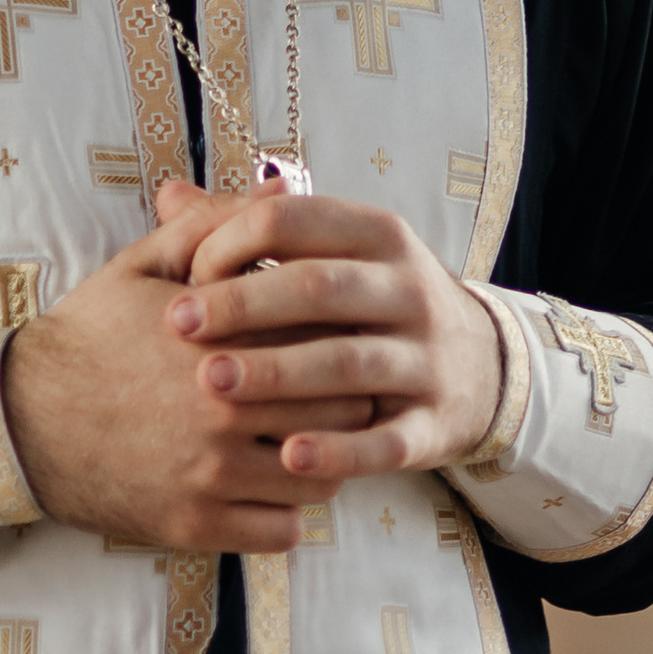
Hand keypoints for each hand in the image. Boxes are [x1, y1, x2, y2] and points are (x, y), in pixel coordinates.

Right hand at [0, 182, 377, 552]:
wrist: (21, 417)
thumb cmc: (90, 335)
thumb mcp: (143, 265)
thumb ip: (217, 224)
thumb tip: (280, 185)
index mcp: (223, 339)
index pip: (332, 343)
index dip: (345, 341)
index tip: (338, 340)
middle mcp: (224, 410)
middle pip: (340, 412)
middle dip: (346, 401)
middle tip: (334, 393)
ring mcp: (210, 474)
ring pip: (320, 479)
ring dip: (323, 460)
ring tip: (305, 439)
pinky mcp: (195, 524)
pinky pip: (282, 531)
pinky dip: (288, 512)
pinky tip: (270, 485)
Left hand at [170, 195, 504, 486]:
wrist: (483, 366)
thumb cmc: (375, 302)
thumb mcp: (334, 253)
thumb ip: (253, 229)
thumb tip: (169, 197)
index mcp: (378, 236)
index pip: (297, 221)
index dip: (234, 239)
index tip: (187, 271)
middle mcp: (409, 290)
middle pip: (321, 287)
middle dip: (245, 304)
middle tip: (178, 323)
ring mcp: (426, 358)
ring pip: (349, 363)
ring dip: (279, 372)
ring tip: (212, 383)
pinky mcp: (434, 424)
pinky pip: (385, 441)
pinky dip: (338, 450)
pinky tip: (285, 456)